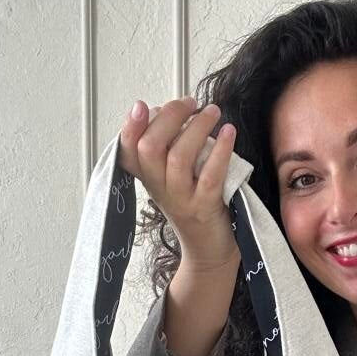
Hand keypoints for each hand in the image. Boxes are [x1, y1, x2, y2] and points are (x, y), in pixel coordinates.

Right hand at [118, 95, 239, 269]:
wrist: (208, 252)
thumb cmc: (193, 205)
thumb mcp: (170, 177)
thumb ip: (167, 147)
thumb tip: (168, 111)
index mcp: (148, 178)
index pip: (127, 151)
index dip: (130, 127)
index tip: (141, 106)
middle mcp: (159, 189)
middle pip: (150, 147)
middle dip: (170, 117)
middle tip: (191, 103)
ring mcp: (181, 200)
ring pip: (178, 158)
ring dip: (196, 128)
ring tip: (212, 112)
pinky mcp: (205, 209)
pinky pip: (210, 176)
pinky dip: (220, 150)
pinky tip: (229, 132)